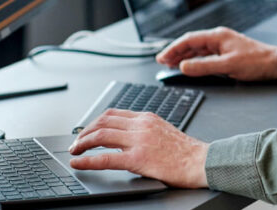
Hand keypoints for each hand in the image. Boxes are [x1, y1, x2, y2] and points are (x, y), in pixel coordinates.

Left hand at [69, 109, 207, 187]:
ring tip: (74, 151)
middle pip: (103, 122)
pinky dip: (88, 160)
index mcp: (148, 117)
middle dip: (84, 132)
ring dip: (82, 143)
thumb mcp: (164, 130)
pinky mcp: (138, 158)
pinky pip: (106, 158)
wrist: (202, 161)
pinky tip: (78, 163)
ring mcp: (139, 141)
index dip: (95, 122)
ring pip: (101, 136)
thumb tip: (126, 137)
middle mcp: (142, 125)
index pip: (113, 113)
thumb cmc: (187, 152)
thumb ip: (145, 129)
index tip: (86, 131)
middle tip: (76, 142)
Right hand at [155, 27, 276, 80]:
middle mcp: (218, 38)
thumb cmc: (256, 62)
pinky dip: (194, 60)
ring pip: (197, 49)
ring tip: (170, 64)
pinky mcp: (226, 52)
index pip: (189, 39)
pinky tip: (188, 65)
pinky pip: (204, 54)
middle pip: (191, 43)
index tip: (161, 57)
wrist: (274, 63)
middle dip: (175, 52)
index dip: (173, 48)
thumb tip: (183, 67)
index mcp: (218, 36)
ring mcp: (222, 45)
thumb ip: (204, 66)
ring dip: (183, 56)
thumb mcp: (228, 66)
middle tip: (161, 62)